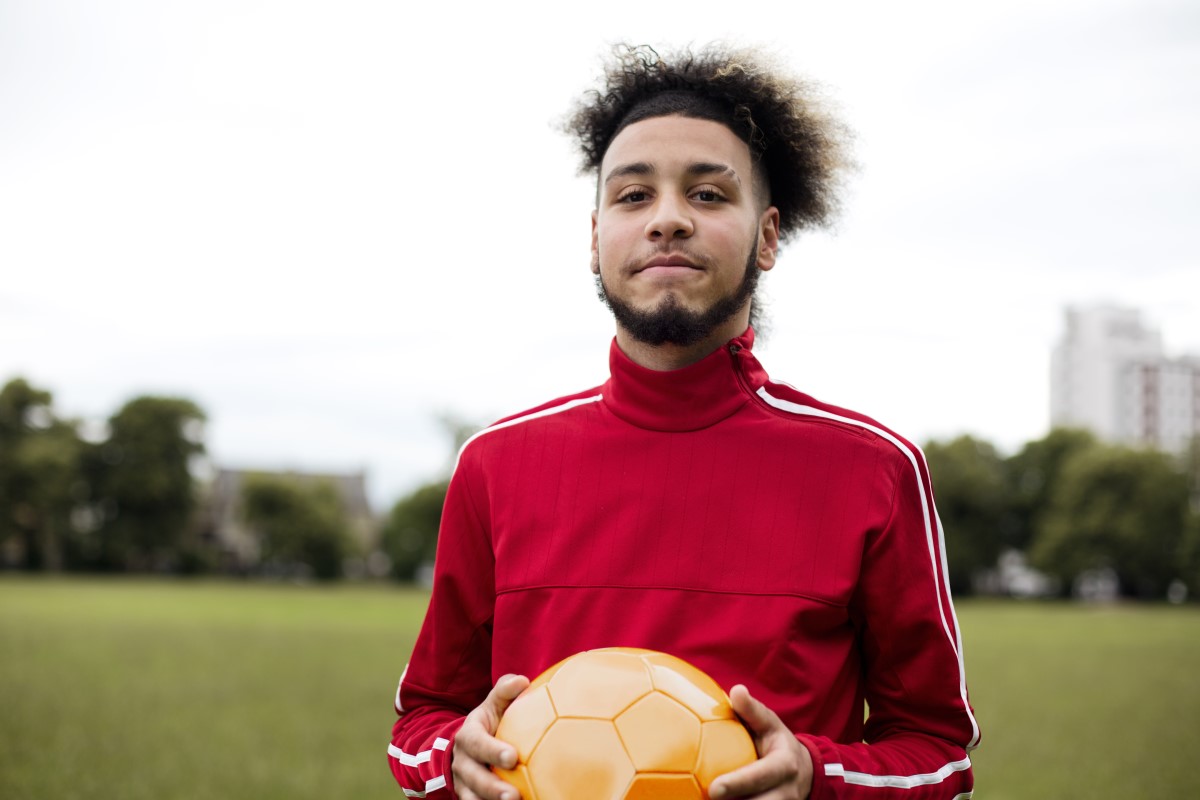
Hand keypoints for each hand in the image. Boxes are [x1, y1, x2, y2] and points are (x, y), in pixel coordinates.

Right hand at [451, 674, 529, 799]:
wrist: (468, 745)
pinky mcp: (470, 797)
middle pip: (473, 777)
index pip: (476, 743)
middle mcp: (461, 762)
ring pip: (473, 798)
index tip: (513, 757)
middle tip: (513, 796)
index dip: (492, 751)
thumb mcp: (494, 704)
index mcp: (468, 736)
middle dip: (492, 788)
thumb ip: (505, 691)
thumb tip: (523, 681)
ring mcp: (464, 783)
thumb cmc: (491, 721)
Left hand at [708, 685, 813, 799]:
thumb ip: (752, 710)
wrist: (803, 771)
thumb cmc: (777, 741)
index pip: (760, 776)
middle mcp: (785, 791)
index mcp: (783, 765)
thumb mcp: (770, 723)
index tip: (714, 788)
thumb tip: (736, 690)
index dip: (738, 783)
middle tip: (708, 799)